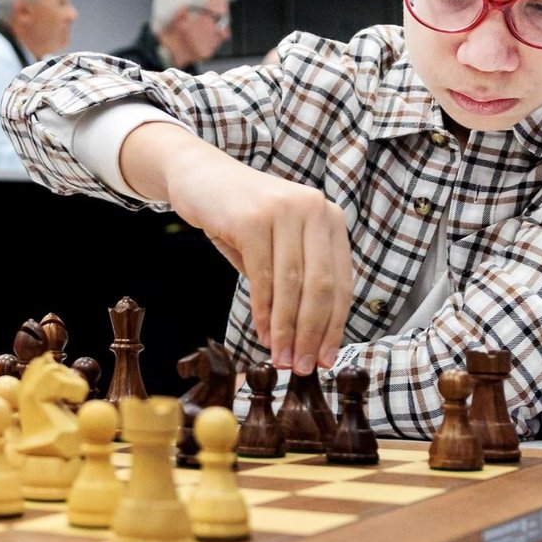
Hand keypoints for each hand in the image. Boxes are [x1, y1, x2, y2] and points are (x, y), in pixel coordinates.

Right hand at [120, 123, 351, 373]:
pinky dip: (264, 311)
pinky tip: (262, 332)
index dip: (335, 325)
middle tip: (301, 366)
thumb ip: (299, 277)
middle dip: (311, 334)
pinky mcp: (252, 219)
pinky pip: (263, 278)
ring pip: (293, 286)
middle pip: (322, 287)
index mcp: (329, 217)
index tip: (325, 357)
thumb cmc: (240, 215)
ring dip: (287, 329)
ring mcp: (283, 212)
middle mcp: (314, 209)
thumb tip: (310, 337)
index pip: (342, 281)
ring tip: (281, 358)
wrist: (199, 175)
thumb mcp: (279, 241)